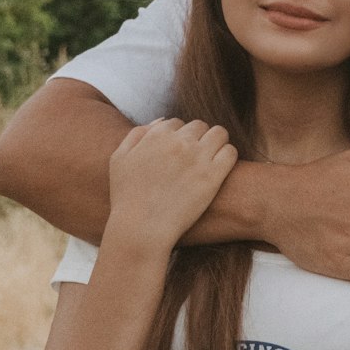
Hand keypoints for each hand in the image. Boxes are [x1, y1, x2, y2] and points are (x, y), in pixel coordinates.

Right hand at [107, 119, 237, 250]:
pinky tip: (220, 170)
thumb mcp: (119, 159)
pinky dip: (227, 157)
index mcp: (157, 135)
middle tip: (195, 159)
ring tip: (211, 160)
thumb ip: (137, 134)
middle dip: (197, 139)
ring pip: (219, 134)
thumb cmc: (127, 197)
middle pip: (199, 126)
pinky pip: (230, 152)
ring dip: (216, 143)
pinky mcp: (213, 176)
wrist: (141, 228)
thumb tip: (161, 122)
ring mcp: (198, 157)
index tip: (178, 154)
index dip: (178, 138)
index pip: (177, 123)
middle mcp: (179, 141)